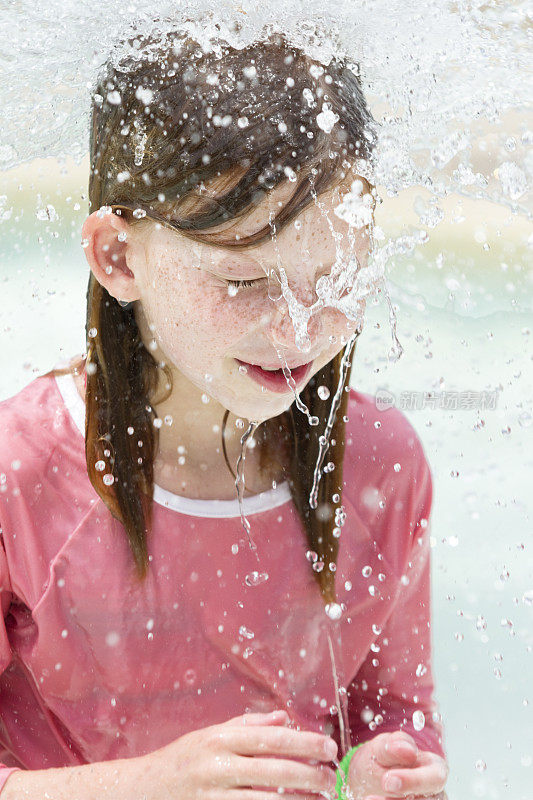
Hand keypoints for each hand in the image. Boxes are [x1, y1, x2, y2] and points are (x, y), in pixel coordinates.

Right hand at [136, 709, 338, 799]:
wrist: (138, 791)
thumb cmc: (180, 761)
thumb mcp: (208, 735)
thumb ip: (247, 726)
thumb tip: (283, 717)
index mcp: (219, 738)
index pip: (271, 738)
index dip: (304, 742)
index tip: (329, 747)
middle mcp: (216, 765)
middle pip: (273, 770)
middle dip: (308, 774)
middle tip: (331, 779)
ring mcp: (211, 796)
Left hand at [346, 730, 448, 799]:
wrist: (369, 780)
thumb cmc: (382, 761)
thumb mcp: (383, 748)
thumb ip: (394, 746)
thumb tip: (408, 749)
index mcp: (434, 767)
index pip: (434, 776)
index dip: (412, 780)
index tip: (387, 780)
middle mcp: (434, 793)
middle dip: (406, 795)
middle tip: (378, 792)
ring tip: (368, 798)